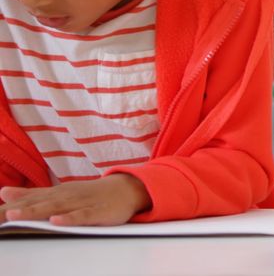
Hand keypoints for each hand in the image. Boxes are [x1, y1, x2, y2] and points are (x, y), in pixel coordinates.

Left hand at [0, 174, 150, 225]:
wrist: (126, 188)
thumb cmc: (90, 194)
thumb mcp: (58, 192)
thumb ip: (31, 194)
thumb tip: (3, 192)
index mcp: (53, 194)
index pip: (24, 202)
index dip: (4, 210)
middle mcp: (63, 197)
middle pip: (34, 205)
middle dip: (12, 211)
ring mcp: (80, 203)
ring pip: (55, 209)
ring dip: (34, 211)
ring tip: (13, 215)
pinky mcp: (97, 212)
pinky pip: (82, 216)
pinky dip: (69, 218)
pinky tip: (56, 221)